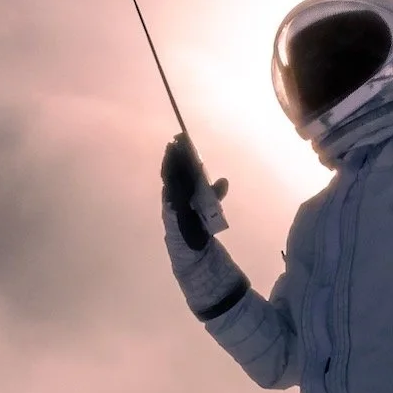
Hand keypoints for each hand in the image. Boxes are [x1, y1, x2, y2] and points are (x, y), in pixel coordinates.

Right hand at [161, 131, 229, 251]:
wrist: (194, 253)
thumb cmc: (200, 229)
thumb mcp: (210, 208)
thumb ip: (215, 194)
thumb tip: (224, 180)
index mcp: (182, 193)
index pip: (178, 170)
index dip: (179, 155)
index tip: (181, 139)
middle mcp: (173, 197)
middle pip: (172, 173)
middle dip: (173, 158)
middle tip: (175, 142)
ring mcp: (170, 207)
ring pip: (168, 183)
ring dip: (169, 168)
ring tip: (171, 154)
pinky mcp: (171, 218)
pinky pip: (170, 200)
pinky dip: (170, 189)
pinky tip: (172, 179)